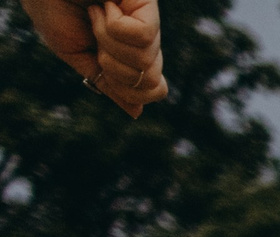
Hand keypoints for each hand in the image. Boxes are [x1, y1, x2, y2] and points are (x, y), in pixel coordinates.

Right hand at [18, 0, 166, 117]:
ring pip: (146, 59)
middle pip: (151, 79)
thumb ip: (107, 82)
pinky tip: (104, 5)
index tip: (100, 62)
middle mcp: (147, 38)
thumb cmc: (54, 12)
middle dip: (114, 66)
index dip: (128, 89)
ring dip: (109, 42)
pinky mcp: (147, 2)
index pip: (155, 89)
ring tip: (96, 14)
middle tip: (94, 36)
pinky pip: (143, 35)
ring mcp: (149, 19)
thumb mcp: (79, 56)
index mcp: (133, 53)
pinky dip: (114, 25)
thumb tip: (137, 112)